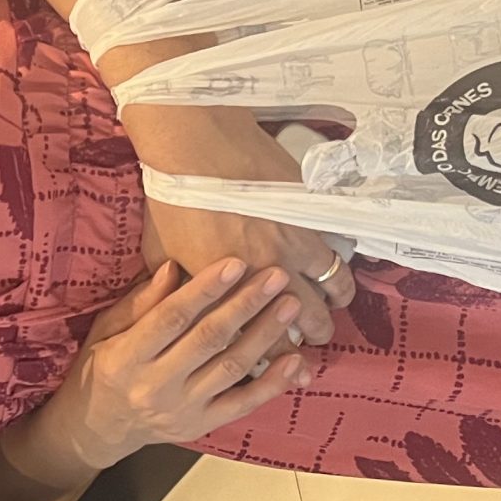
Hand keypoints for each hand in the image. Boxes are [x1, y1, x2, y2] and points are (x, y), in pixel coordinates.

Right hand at [0, 262, 315, 480]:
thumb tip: (174, 266)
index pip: (171, 319)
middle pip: (208, 340)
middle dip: (246, 304)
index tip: (236, 262)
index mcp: (126, 358)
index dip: (205, 290)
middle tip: (277, 276)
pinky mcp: (201, 425)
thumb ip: (141, 302)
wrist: (97, 427)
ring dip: (266, 335)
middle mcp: (155, 386)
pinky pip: (243, 404)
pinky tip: (296, 359)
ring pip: (231, 368)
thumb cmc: (101, 368)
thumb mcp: (106, 330)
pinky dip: (273, 383)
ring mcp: (182, 409)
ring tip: (291, 305)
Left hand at [126, 109, 355, 341]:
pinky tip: (333, 258)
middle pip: (312, 318)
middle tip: (316, 334)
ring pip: (335, 281)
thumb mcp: (162, 254)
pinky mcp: (311, 209)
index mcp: (233, 291)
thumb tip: (187, 307)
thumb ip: (179, 287)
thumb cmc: (171, 199)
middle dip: (317, 332)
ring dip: (337, 296)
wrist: (196, 144)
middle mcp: (272, 271)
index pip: (269, 342)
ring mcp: (298, 239)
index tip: (281, 356)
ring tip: (333, 301)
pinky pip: (337, 242)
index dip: (279, 355)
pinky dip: (338, 255)